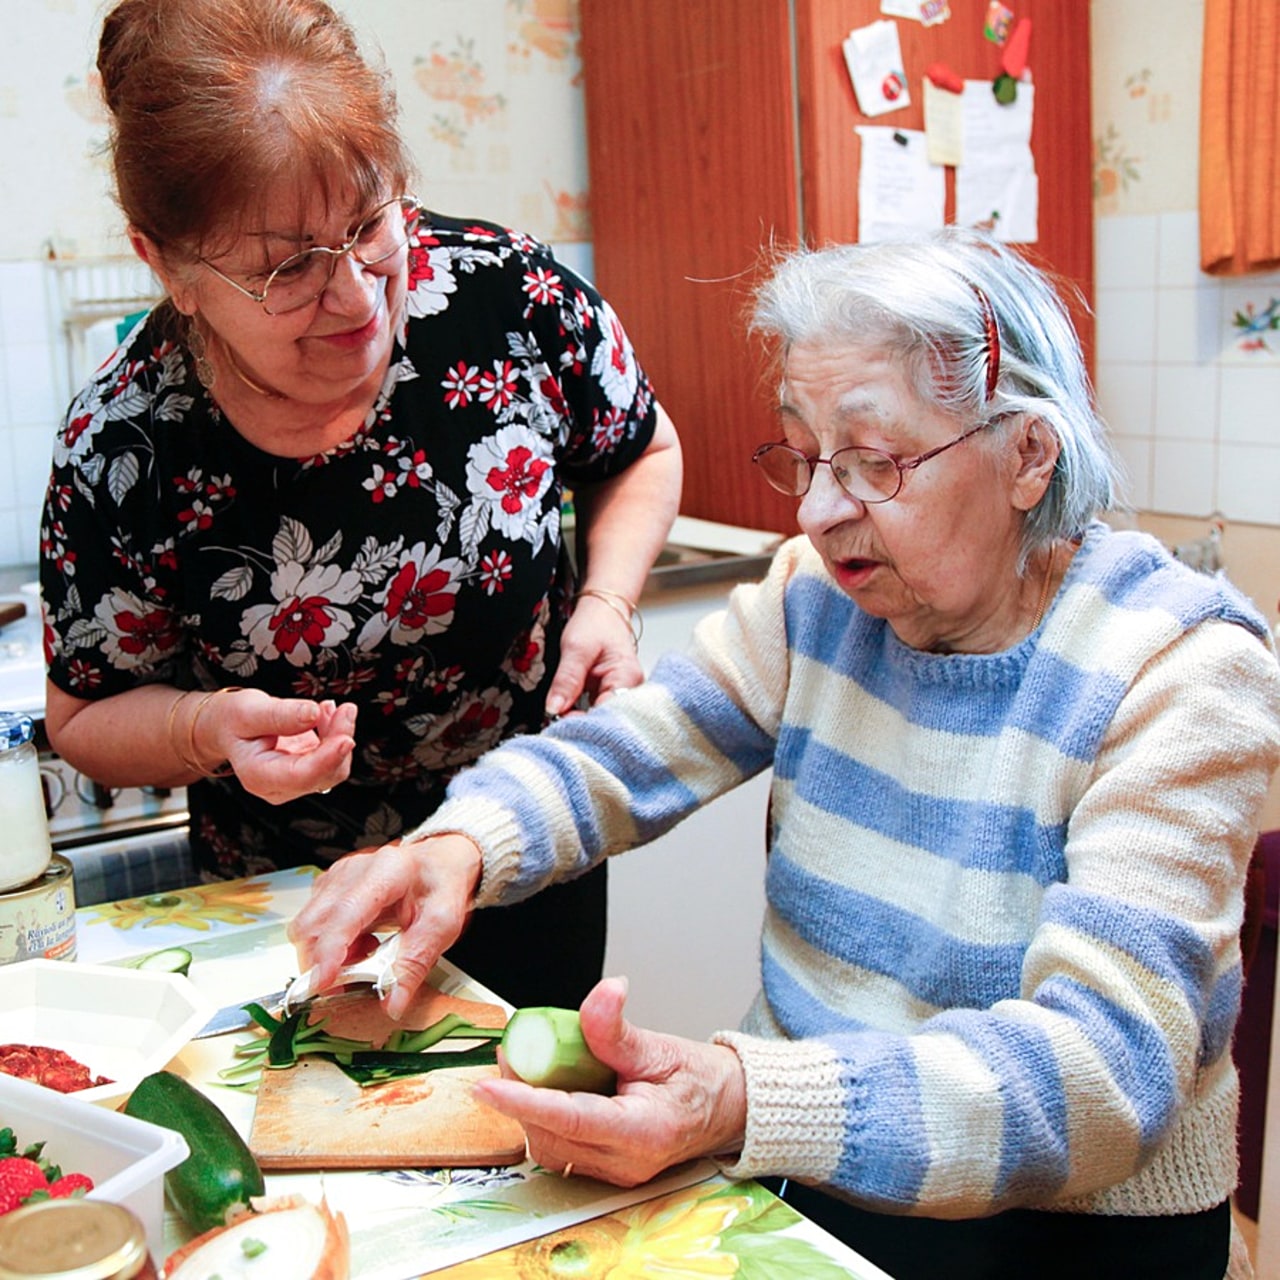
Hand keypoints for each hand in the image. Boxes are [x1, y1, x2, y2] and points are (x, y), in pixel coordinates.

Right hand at [198, 690, 356, 801]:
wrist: (229, 728)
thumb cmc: (233, 721)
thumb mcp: (248, 710)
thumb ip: (280, 714)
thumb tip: (312, 713)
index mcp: (258, 776)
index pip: (301, 776)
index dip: (327, 759)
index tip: (346, 738)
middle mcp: (279, 787)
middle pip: (324, 773)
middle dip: (339, 738)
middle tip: (344, 708)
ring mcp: (297, 782)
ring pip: (336, 766)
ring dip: (340, 734)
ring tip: (327, 707)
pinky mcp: (310, 772)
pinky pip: (335, 758)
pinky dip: (337, 734)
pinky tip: (325, 714)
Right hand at [287, 835, 482, 1019]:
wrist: (440, 863)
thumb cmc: (440, 887)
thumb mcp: (442, 926)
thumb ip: (415, 964)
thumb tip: (392, 1002)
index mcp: (387, 871)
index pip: (346, 913)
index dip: (330, 950)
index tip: (324, 982)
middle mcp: (355, 870)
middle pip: (314, 922)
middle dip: (321, 962)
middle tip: (349, 983)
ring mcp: (338, 877)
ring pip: (306, 926)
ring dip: (326, 955)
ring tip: (365, 955)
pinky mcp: (330, 887)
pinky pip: (313, 924)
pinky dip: (329, 946)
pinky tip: (359, 944)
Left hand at [472, 977, 747, 1185]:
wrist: (727, 1108)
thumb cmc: (700, 1080)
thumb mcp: (661, 1045)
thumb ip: (619, 1028)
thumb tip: (603, 992)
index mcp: (643, 1132)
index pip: (571, 1120)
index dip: (524, 1102)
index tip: (488, 1086)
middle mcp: (625, 1162)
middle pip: (551, 1136)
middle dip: (519, 1098)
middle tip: (511, 1052)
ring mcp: (615, 1171)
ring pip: (550, 1148)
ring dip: (528, 1109)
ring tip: (526, 1064)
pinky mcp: (607, 1167)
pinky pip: (561, 1149)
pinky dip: (544, 1118)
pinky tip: (544, 1087)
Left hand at [544, 595, 643, 717]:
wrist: (603, 613)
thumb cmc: (595, 624)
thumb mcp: (576, 648)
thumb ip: (566, 680)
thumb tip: (554, 709)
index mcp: (627, 678)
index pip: (608, 714)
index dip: (584, 722)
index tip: (559, 720)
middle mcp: (632, 691)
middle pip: (608, 721)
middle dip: (582, 725)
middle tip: (555, 721)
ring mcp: (624, 695)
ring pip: (602, 720)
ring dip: (581, 721)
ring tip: (561, 718)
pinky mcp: (613, 697)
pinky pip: (598, 713)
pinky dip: (583, 715)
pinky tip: (569, 714)